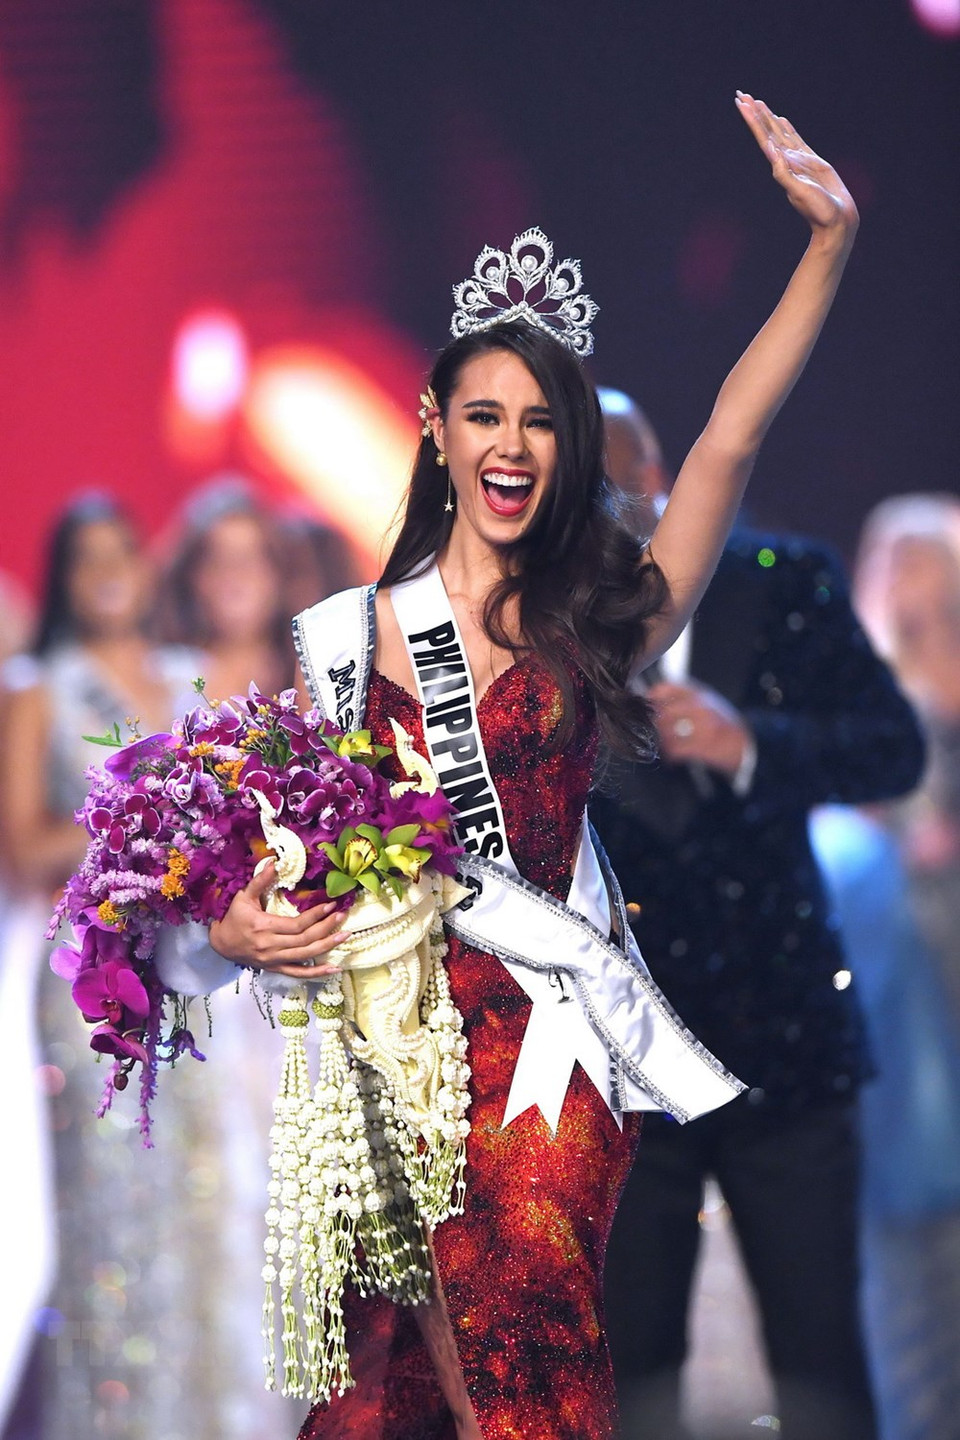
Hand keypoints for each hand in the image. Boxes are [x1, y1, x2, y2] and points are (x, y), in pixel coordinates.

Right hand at [209, 861, 348, 979]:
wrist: (221, 944)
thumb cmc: (233, 918)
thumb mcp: (243, 897)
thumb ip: (260, 880)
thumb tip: (274, 862)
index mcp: (264, 927)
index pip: (297, 924)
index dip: (316, 916)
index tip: (331, 905)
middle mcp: (271, 947)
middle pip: (305, 940)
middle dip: (326, 928)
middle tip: (342, 916)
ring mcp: (274, 960)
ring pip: (305, 956)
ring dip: (327, 947)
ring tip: (345, 936)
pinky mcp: (275, 968)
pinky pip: (298, 973)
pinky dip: (317, 973)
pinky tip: (334, 968)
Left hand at [649, 680, 751, 778]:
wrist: (750, 742)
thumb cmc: (725, 724)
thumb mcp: (708, 701)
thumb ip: (685, 698)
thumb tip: (654, 702)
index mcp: (700, 693)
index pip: (665, 688)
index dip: (651, 699)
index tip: (646, 709)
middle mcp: (700, 706)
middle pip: (662, 713)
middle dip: (654, 726)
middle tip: (653, 733)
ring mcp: (702, 725)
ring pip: (666, 733)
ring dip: (662, 743)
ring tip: (664, 747)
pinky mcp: (705, 745)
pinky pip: (676, 750)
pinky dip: (671, 756)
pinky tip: (672, 758)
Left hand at [736, 92, 858, 243]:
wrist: (835, 222)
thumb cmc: (819, 211)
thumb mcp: (800, 192)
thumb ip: (785, 174)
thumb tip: (772, 154)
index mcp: (781, 166)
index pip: (763, 137)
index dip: (752, 120)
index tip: (741, 103)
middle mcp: (787, 161)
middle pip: (767, 131)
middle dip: (754, 113)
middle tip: (741, 94)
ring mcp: (799, 160)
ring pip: (780, 132)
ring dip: (767, 117)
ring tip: (757, 102)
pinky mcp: (812, 161)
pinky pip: (796, 139)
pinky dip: (787, 128)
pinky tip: (782, 121)